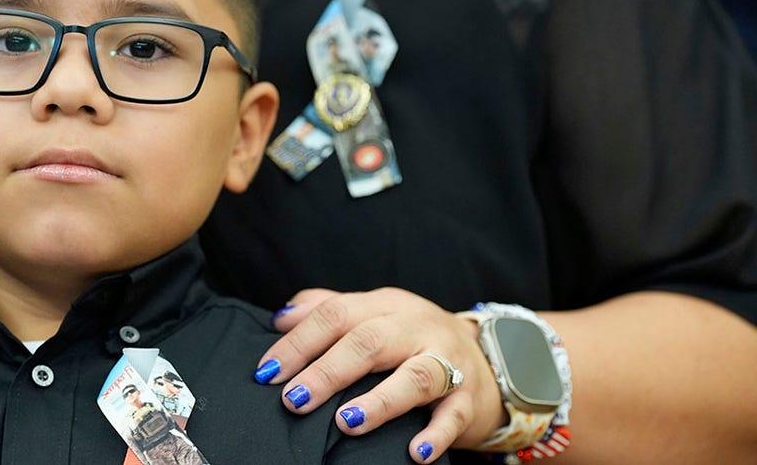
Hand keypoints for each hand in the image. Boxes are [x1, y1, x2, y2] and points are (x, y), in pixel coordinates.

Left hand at [255, 288, 504, 462]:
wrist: (488, 361)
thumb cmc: (413, 341)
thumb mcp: (374, 314)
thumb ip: (328, 309)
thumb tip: (281, 319)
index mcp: (385, 305)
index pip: (336, 314)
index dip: (299, 342)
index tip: (267, 373)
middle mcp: (416, 327)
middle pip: (370, 341)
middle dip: (328, 370)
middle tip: (295, 399)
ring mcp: (448, 360)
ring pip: (416, 375)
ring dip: (380, 400)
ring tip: (347, 421)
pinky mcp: (469, 397)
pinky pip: (453, 414)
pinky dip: (435, 433)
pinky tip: (414, 452)